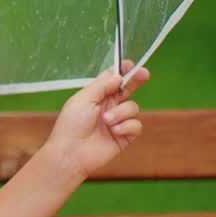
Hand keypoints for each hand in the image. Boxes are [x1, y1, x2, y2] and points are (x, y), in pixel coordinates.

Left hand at [47, 60, 150, 181]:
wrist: (72, 152)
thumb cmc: (72, 124)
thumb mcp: (83, 99)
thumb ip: (101, 86)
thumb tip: (118, 76)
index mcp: (96, 95)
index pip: (111, 80)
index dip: (121, 71)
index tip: (129, 64)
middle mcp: (108, 106)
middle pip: (127, 89)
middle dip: (136, 80)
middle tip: (143, 73)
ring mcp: (117, 120)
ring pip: (133, 107)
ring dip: (121, 113)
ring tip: (107, 121)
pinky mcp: (125, 135)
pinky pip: (136, 124)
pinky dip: (126, 126)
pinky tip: (115, 131)